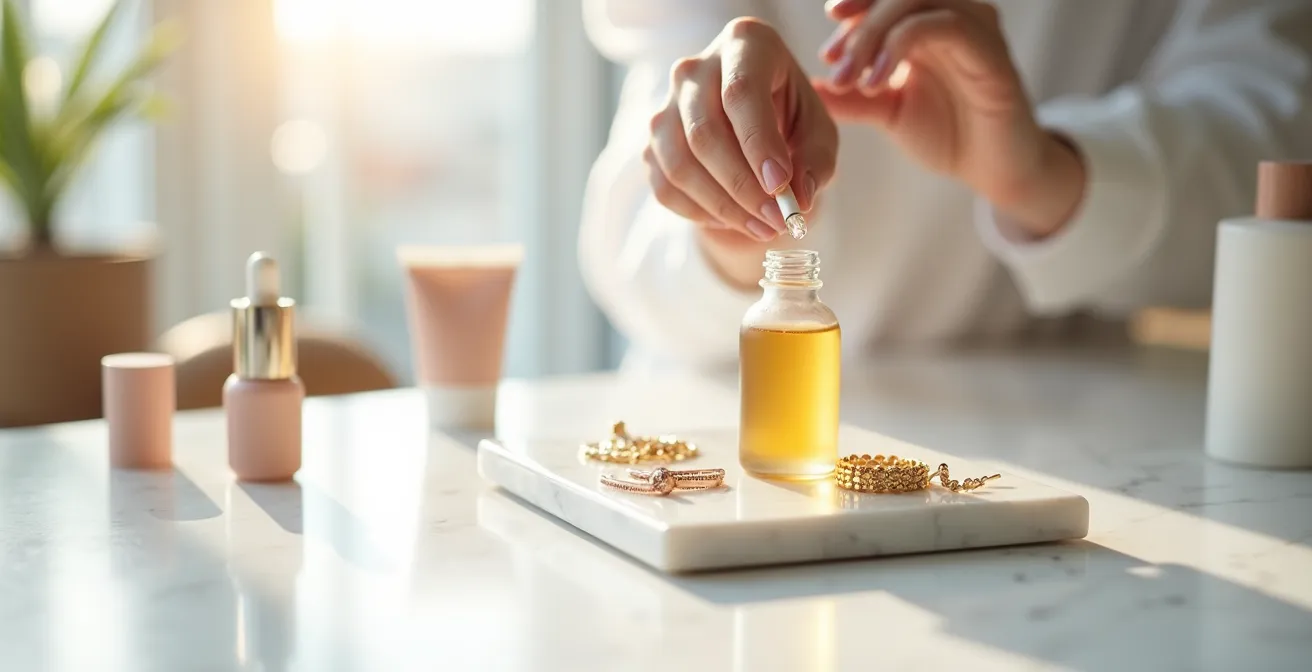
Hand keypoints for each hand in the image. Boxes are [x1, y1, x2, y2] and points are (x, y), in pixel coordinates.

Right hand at [645, 18, 838, 243]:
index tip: (781, 186)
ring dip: (722, 206)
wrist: (752, 116)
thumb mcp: (817, 129)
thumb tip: (798, 201)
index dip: (759, 143)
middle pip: (704, 132)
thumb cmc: (789, 113)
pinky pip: (665, 186)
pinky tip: (733, 219)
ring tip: (763, 227)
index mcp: (743, 44)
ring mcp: (666, 105)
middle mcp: (695, 69)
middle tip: (776, 221)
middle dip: (742, 186)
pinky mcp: (652, 143)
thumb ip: (815, 161)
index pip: (740, 92)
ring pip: (679, 164)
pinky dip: (700, 213)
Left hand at [816, 0, 1084, 236]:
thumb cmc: (947, 134)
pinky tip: (876, 81)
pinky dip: (900, 45)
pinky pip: (944, 25)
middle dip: (857, 24)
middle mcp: (952, 16)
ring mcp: (974, 27)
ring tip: (849, 78)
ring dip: (873, 34)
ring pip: (915, 1)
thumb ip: (850, 97)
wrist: (993, 169)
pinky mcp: (991, 48)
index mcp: (926, 24)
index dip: (853, 9)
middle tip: (833, 63)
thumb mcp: (888, 112)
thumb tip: (807, 86)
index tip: (826, 52)